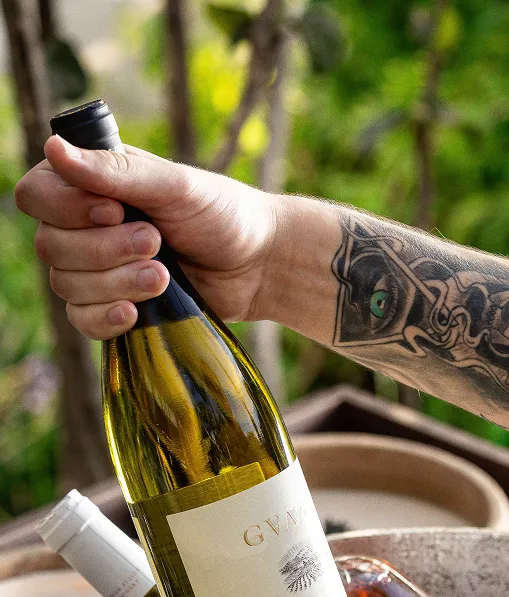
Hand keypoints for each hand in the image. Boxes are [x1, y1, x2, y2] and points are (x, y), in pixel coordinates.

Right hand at [15, 137, 278, 337]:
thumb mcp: (173, 186)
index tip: (116, 211)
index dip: (67, 209)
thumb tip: (54, 147)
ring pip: (67, 286)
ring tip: (164, 275)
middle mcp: (83, 226)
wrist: (257, 265)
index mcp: (88, 185)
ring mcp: (96, 270)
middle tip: (157, 242)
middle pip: (50, 246)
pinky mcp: (113, 307)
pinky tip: (133, 313)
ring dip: (116, 282)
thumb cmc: (220, 214)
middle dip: (105, 250)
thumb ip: (115, 172)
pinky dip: (105, 318)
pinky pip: (82, 321)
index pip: (36, 196)